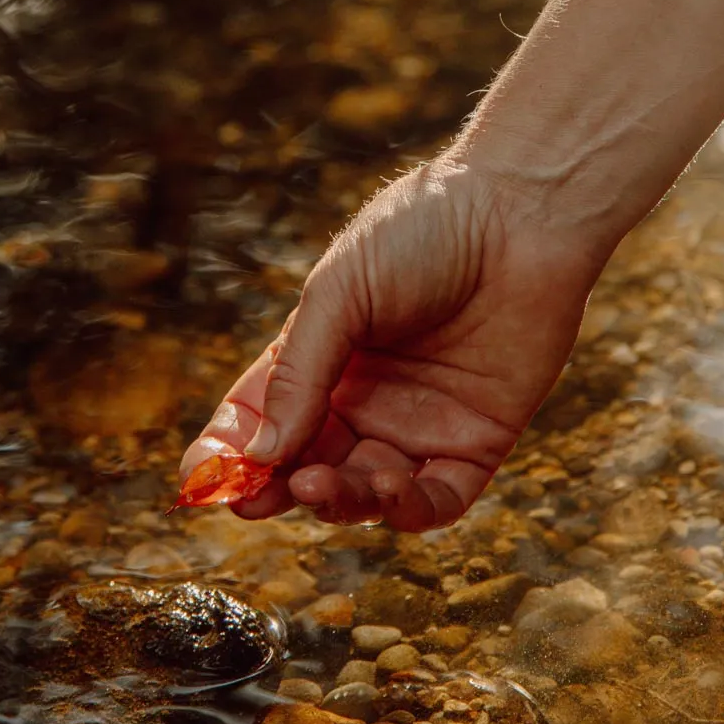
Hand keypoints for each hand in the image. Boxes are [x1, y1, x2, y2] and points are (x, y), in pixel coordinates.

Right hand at [179, 151, 607, 530]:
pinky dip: (407, 508)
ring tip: (322, 483)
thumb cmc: (423, 233)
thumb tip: (259, 453)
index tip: (202, 482)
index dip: (229, 455)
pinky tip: (388, 487)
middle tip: (258, 499)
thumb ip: (300, 372)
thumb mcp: (341, 291)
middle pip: (307, 467)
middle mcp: (363, 400)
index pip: (261, 420)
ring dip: (338, 500)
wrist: (521, 215)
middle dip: (279, 488)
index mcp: (320, 356)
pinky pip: (435, 500)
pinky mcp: (476, 443)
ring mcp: (418, 425)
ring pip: (364, 494)